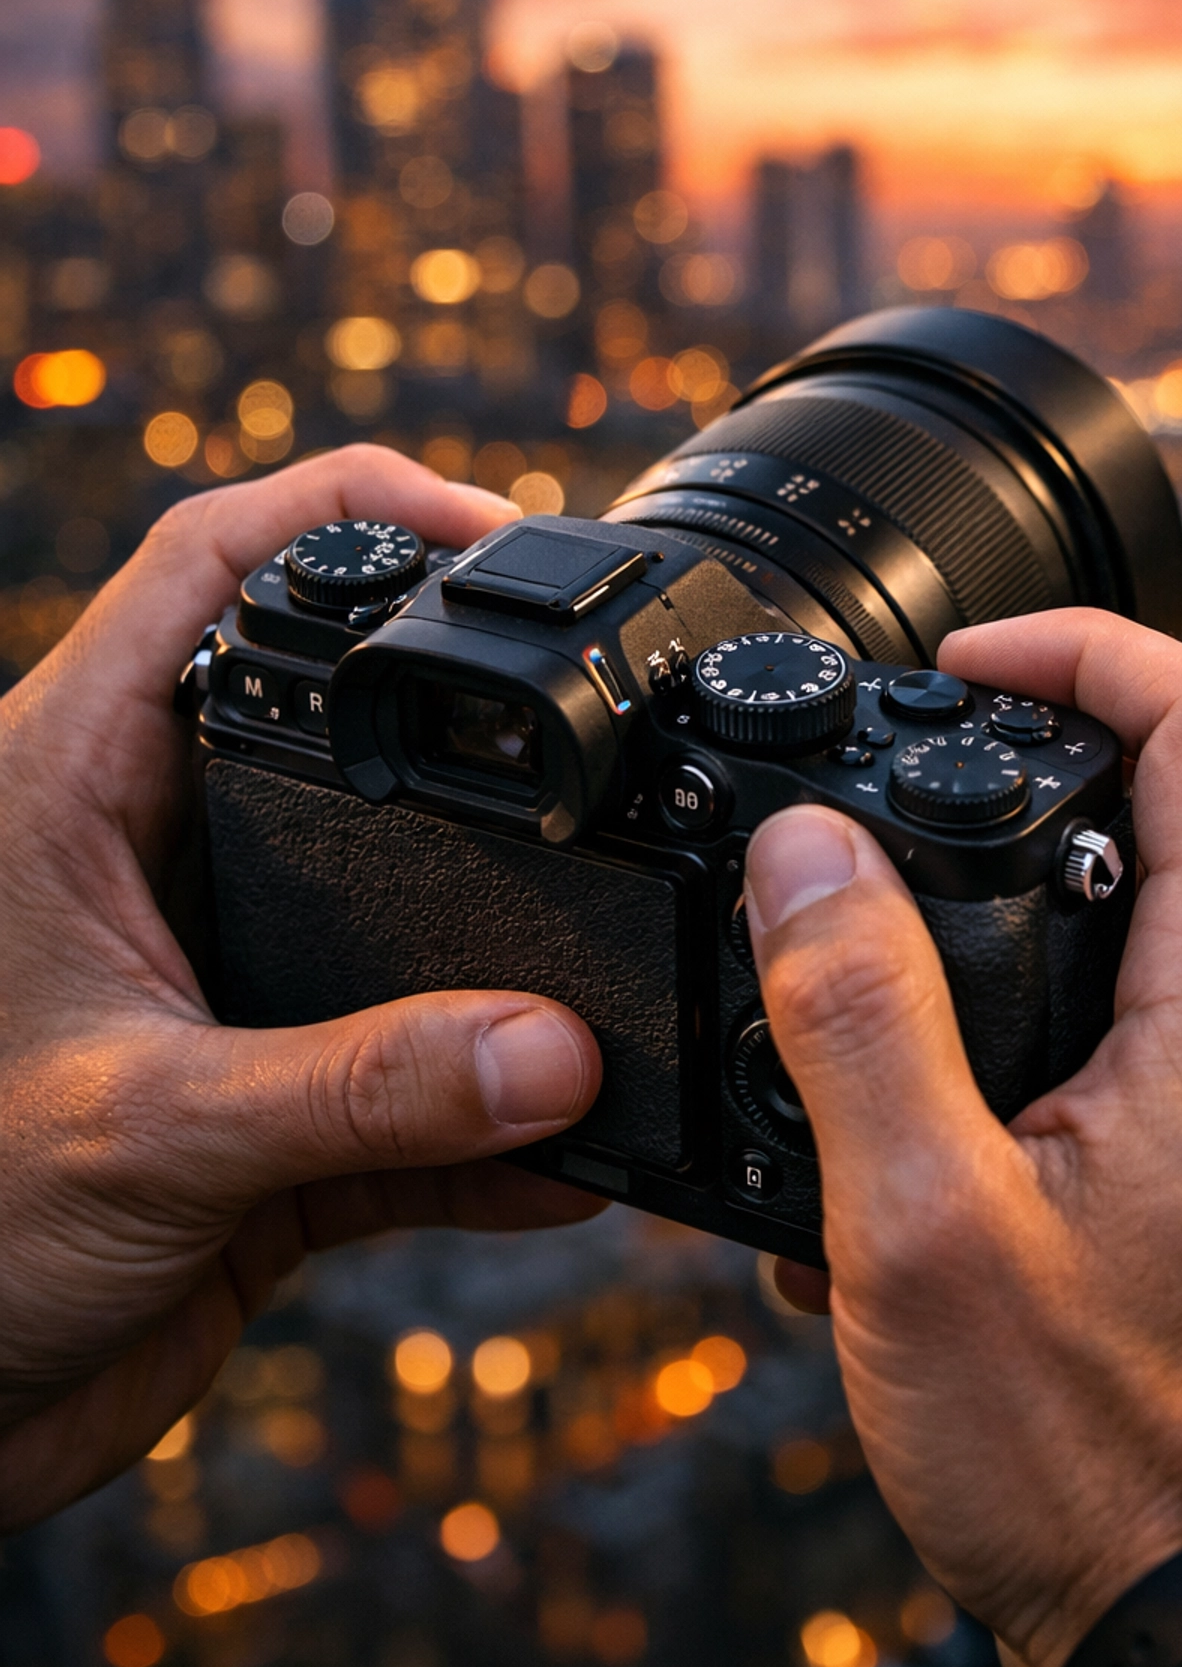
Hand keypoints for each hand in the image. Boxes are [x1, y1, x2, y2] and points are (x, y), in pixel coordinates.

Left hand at [0, 447, 603, 1532]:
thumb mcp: (152, 1132)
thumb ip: (363, 1092)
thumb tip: (562, 1055)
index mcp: (74, 787)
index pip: (212, 568)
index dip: (352, 511)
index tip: (494, 530)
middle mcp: (151, 860)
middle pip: (330, 716)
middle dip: (463, 714)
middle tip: (594, 721)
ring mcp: (216, 981)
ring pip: (390, 902)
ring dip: (499, 938)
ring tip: (623, 941)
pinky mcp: (261, 1107)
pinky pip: (408, 1084)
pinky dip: (490, 1123)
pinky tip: (574, 1155)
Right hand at [744, 611, 1181, 1666]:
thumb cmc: (1102, 1477)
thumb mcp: (921, 1231)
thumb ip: (855, 1009)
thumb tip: (806, 848)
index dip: (1086, 644)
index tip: (978, 659)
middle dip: (1031, 837)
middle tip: (896, 902)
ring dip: (1045, 990)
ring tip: (910, 1111)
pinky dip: (1094, 1086)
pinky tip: (992, 1199)